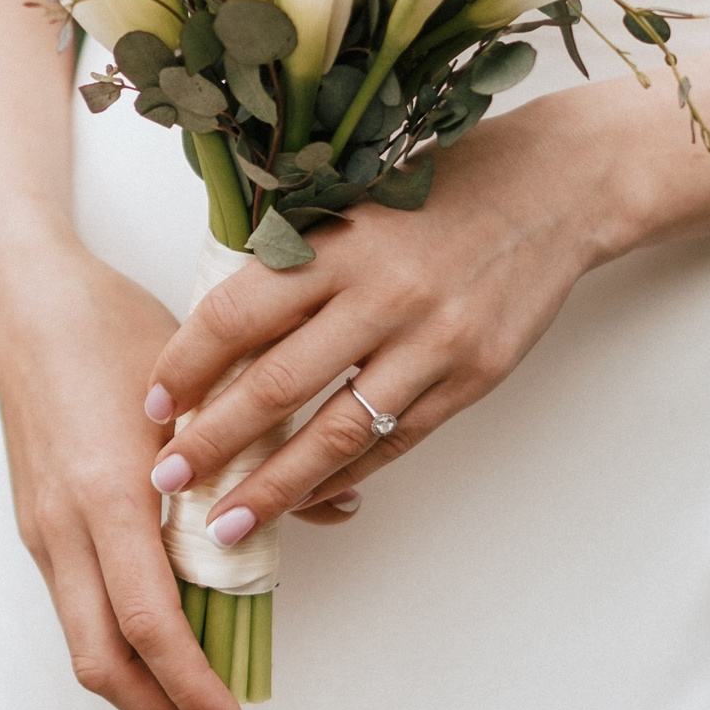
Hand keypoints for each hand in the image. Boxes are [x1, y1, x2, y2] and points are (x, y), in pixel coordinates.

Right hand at [0, 241, 249, 709]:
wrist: (28, 300)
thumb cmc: (117, 331)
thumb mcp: (204, 386)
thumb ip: (264, 455)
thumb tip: (340, 504)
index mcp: (109, 495)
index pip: (150, 626)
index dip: (193, 686)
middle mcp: (65, 525)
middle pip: (101, 662)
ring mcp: (42, 530)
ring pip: (82, 642)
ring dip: (138, 682)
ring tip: (197, 693)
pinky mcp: (36, 525)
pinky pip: (74, 606)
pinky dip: (118, 638)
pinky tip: (167, 629)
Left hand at [140, 99, 625, 540]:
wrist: (556, 189)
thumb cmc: (443, 187)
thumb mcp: (356, 200)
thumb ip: (296, 260)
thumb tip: (214, 334)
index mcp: (340, 243)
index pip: (238, 315)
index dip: (186, 365)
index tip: (152, 404)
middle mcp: (384, 295)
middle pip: (276, 386)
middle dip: (212, 443)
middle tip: (164, 482)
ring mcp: (433, 343)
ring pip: (335, 433)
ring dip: (273, 487)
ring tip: (226, 523)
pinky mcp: (473, 379)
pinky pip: (394, 442)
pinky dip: (343, 477)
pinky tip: (304, 499)